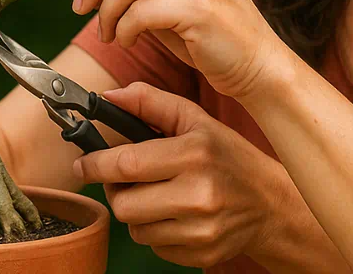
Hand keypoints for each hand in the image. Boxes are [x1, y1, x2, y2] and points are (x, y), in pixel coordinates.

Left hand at [74, 82, 285, 268]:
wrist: (269, 202)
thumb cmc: (227, 156)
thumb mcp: (195, 120)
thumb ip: (150, 103)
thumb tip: (106, 98)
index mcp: (194, 153)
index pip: (127, 164)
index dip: (96, 165)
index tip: (83, 164)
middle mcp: (198, 194)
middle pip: (124, 204)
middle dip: (117, 191)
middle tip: (128, 179)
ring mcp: (201, 229)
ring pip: (135, 230)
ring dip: (137, 212)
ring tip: (157, 195)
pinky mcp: (202, 253)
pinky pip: (155, 246)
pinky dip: (156, 231)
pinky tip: (175, 215)